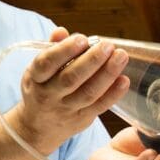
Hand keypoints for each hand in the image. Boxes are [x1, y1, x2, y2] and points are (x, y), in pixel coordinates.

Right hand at [9, 27, 128, 153]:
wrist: (38, 128)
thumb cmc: (41, 90)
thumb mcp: (37, 71)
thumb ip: (51, 50)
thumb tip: (62, 32)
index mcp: (35, 78)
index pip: (47, 63)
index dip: (64, 50)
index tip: (82, 38)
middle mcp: (49, 95)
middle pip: (71, 78)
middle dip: (92, 60)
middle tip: (108, 45)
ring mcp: (66, 109)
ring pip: (88, 92)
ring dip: (107, 74)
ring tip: (121, 56)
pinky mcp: (82, 119)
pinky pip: (100, 106)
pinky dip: (114, 94)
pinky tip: (124, 80)